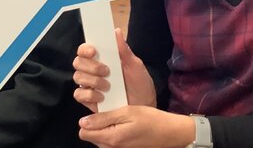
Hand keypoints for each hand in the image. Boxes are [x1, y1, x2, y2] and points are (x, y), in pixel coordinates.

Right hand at [73, 28, 155, 111]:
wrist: (144, 106)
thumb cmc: (140, 84)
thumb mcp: (135, 66)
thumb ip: (124, 50)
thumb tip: (116, 31)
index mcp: (102, 59)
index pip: (85, 49)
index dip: (85, 49)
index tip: (94, 51)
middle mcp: (92, 71)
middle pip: (78, 62)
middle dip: (91, 66)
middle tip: (107, 71)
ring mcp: (89, 85)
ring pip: (77, 77)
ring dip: (92, 81)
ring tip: (107, 86)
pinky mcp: (89, 100)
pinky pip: (79, 95)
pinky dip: (89, 95)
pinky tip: (101, 97)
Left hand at [78, 105, 193, 147]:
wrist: (169, 133)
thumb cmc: (151, 120)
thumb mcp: (128, 112)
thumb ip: (104, 118)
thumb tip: (83, 122)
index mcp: (111, 138)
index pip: (84, 132)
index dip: (89, 119)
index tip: (100, 110)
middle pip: (91, 136)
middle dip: (97, 124)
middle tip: (113, 112)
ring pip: (99, 139)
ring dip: (105, 128)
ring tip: (120, 118)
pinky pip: (109, 142)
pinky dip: (113, 133)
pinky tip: (125, 126)